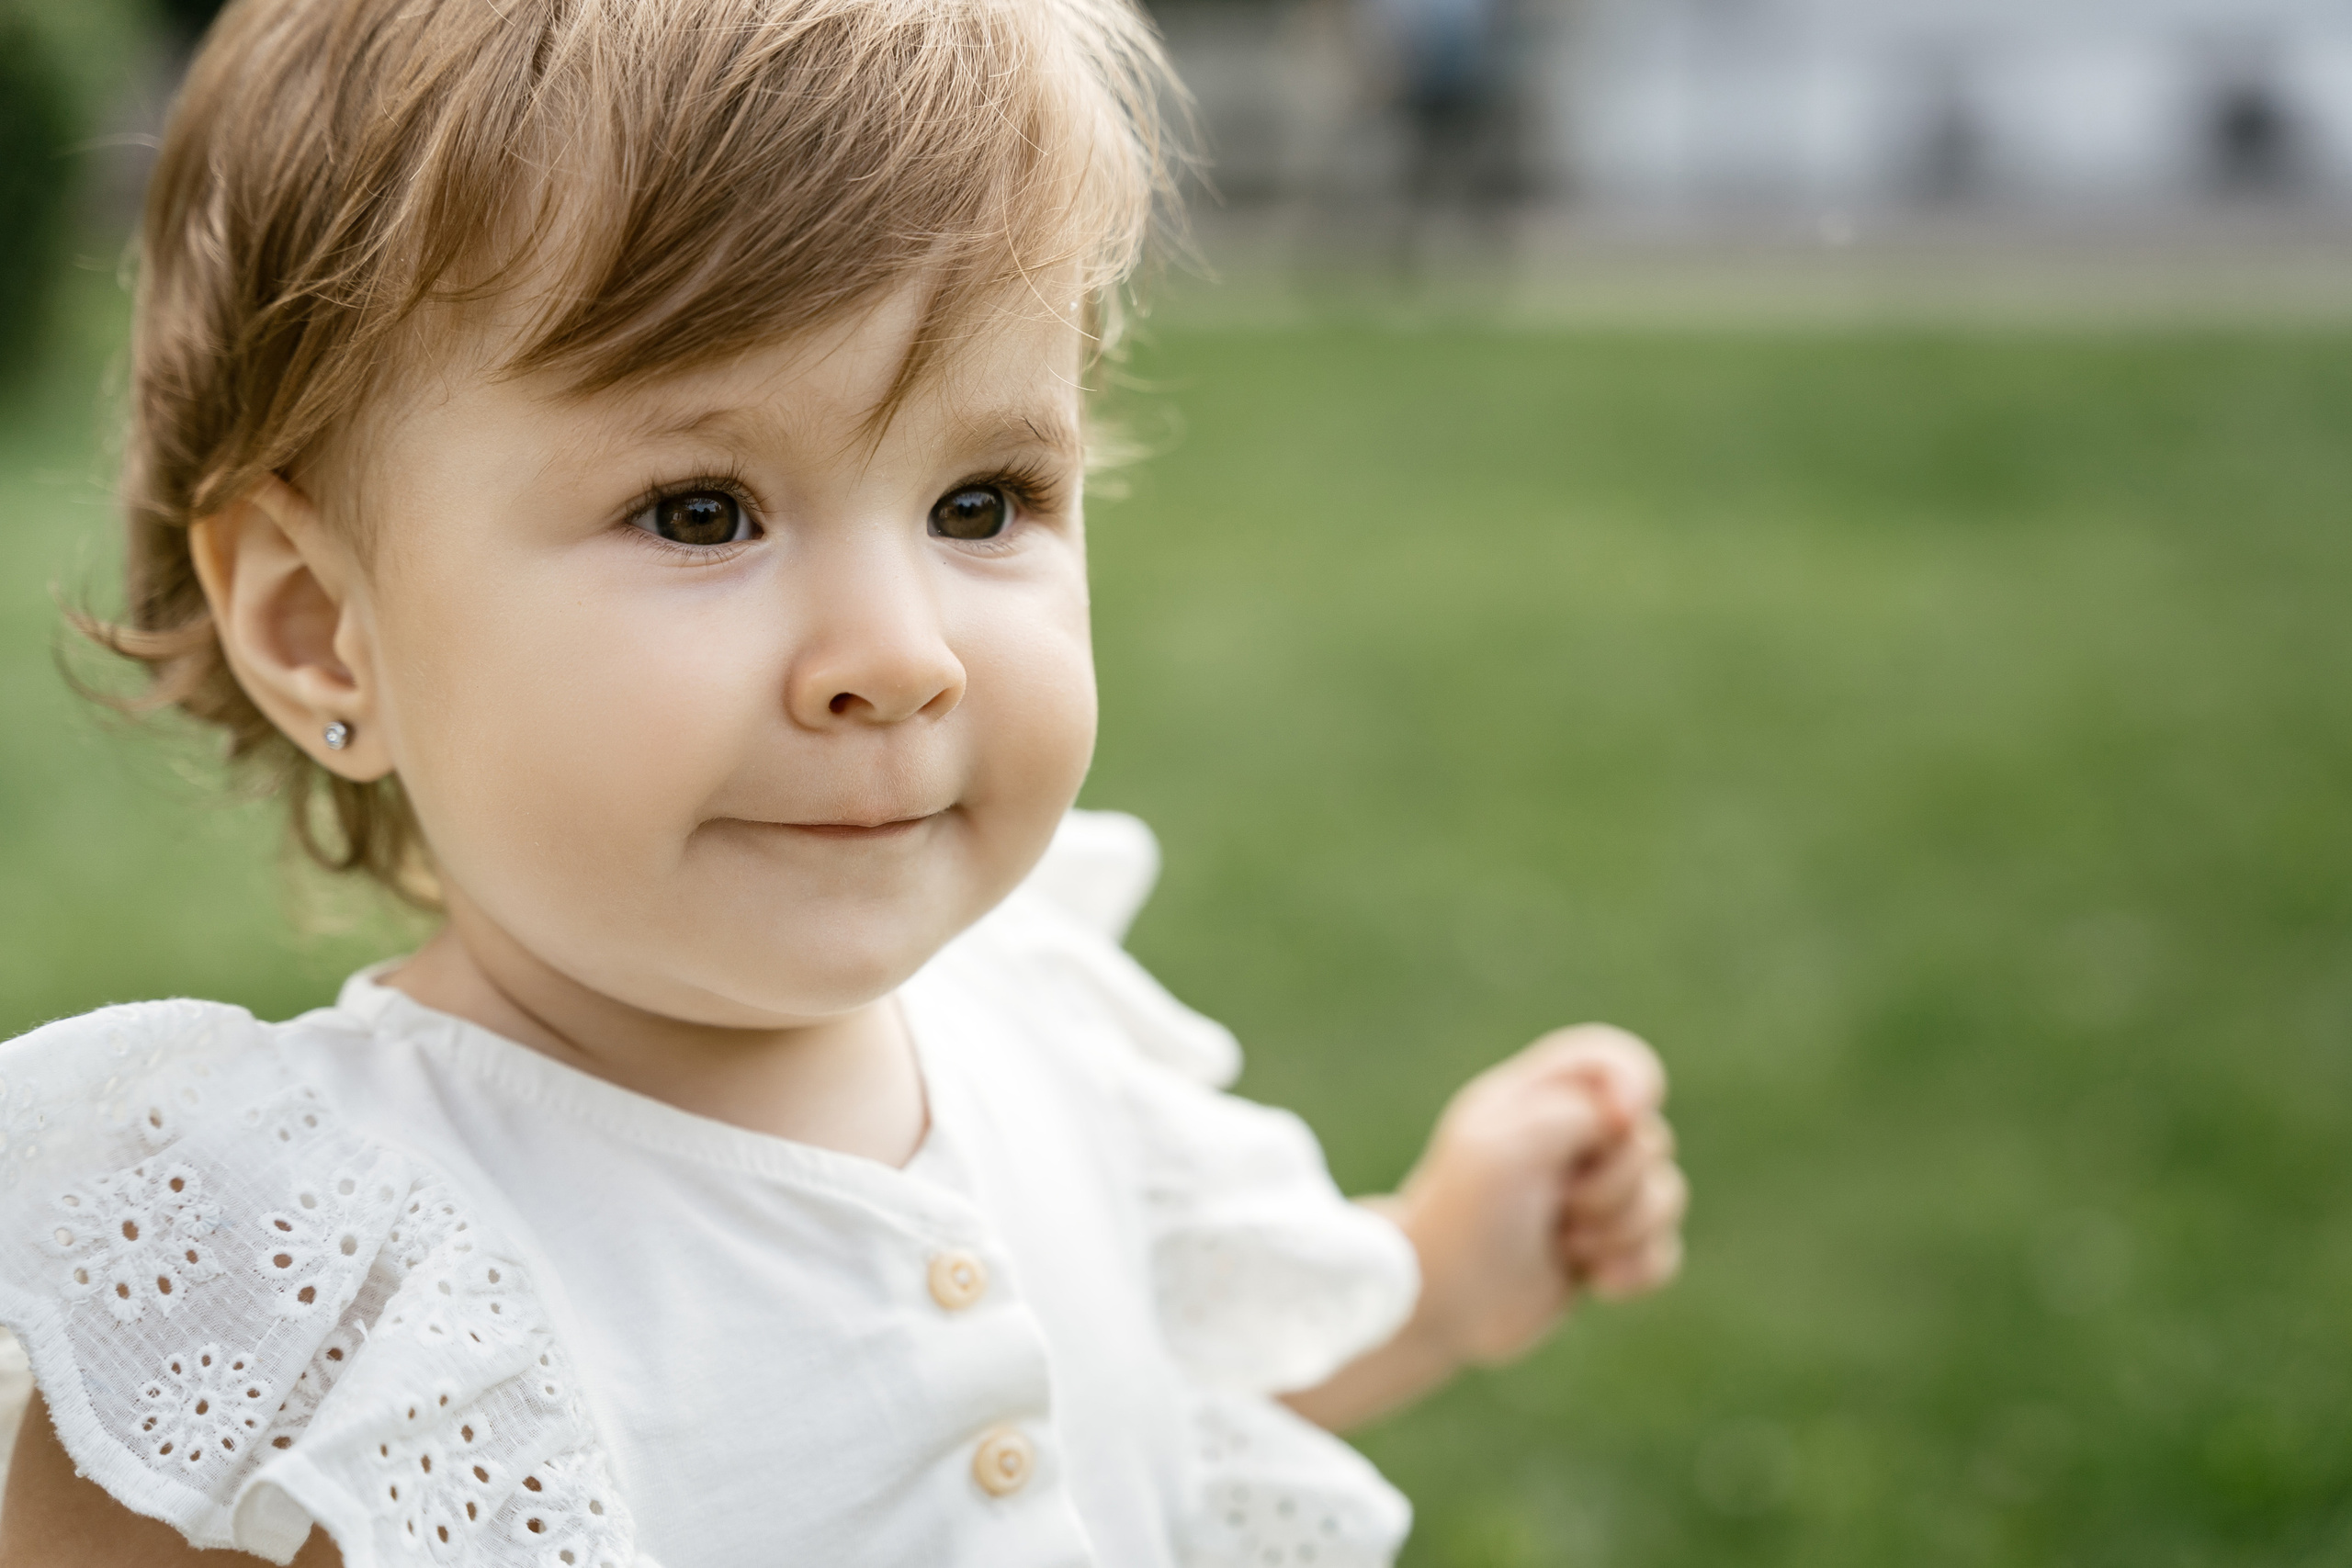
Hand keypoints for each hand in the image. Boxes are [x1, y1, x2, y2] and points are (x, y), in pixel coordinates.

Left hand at [1389, 1024, 1685, 1367]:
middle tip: (1556, 1208)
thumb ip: (1572, 1114)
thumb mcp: (1505, 1149)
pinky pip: (1664, 1249)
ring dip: (1625, 1229)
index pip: (1610, 1062)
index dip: (1634, 1082)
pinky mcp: (1603, 1250)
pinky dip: (1641, 1268)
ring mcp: (1589, 1197)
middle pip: (1650, 1139)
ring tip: (1566, 1246)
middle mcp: (1568, 1142)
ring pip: (1665, 1194)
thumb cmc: (1461, 1220)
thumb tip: (1630, 1116)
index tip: (1622, 1118)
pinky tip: (1601, 1282)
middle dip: (1614, 1184)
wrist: (1438, 1308)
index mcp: (1536, 1100)